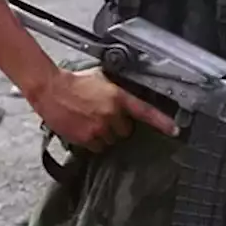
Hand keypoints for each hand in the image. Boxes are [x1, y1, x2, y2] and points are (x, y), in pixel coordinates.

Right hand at [31, 66, 177, 152]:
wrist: (50, 89)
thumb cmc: (75, 82)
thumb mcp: (102, 78)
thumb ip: (117, 90)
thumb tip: (127, 98)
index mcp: (118, 97)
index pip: (145, 111)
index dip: (162, 122)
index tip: (175, 130)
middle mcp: (111, 114)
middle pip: (126, 131)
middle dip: (118, 126)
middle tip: (105, 117)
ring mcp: (98, 128)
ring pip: (111, 141)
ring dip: (105, 134)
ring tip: (91, 121)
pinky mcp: (86, 138)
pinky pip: (97, 148)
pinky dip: (93, 142)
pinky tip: (85, 129)